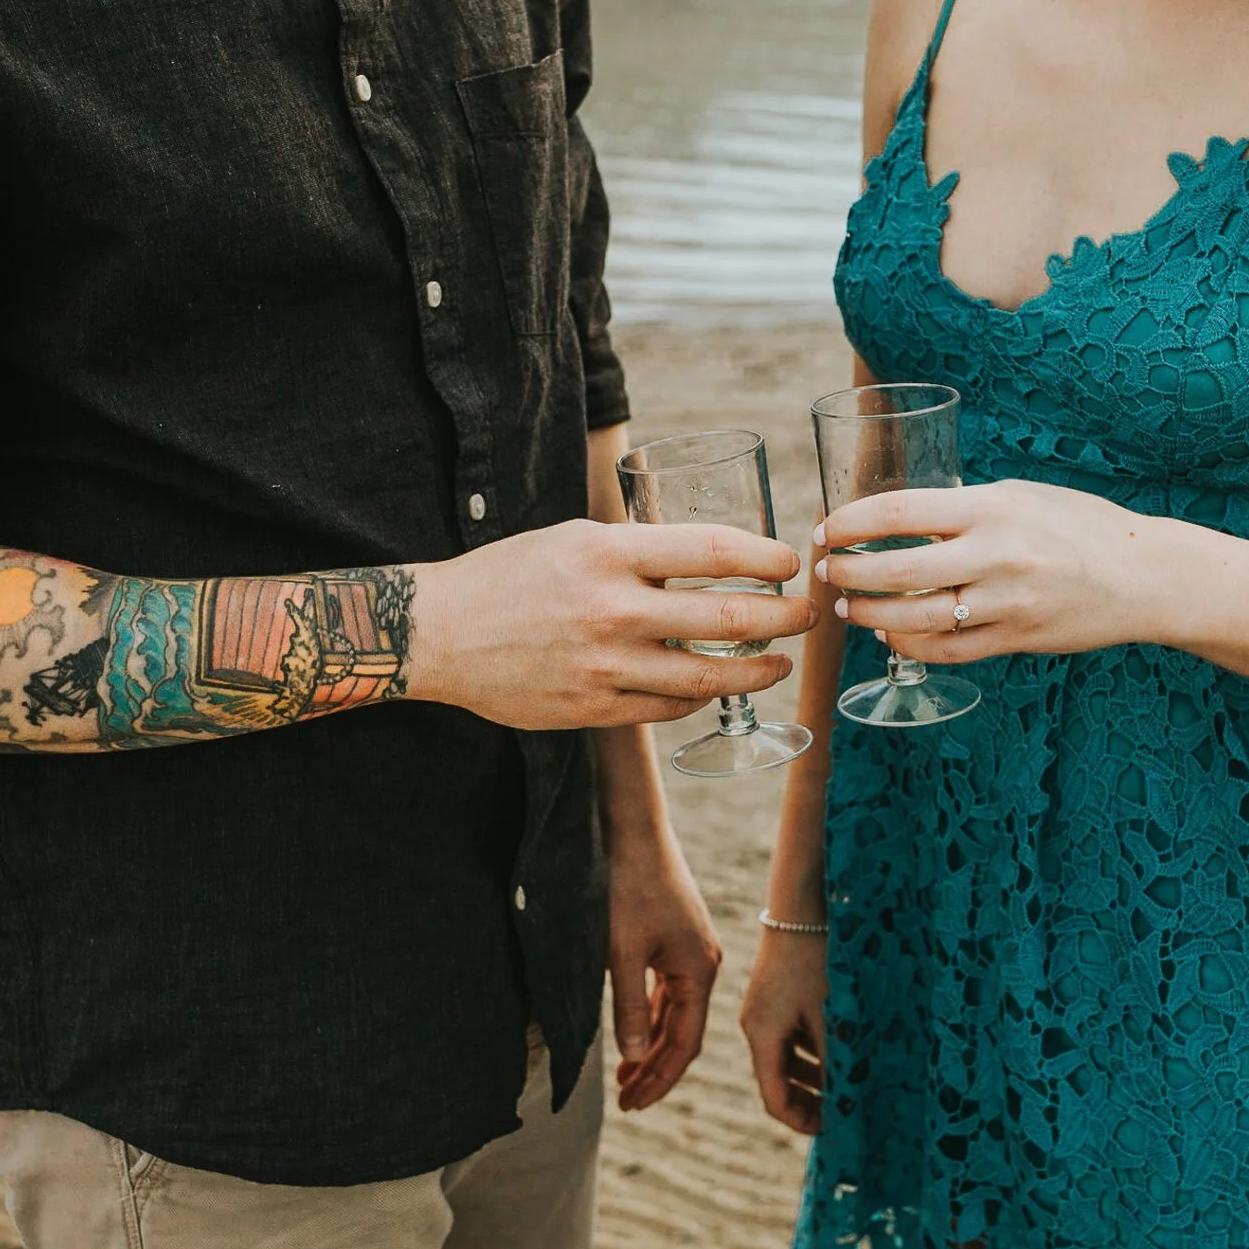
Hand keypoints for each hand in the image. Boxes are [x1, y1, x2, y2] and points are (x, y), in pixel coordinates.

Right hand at [406, 519, 816, 729]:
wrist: (440, 634)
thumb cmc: (510, 575)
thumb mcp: (574, 538)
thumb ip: (637, 549)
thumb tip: (708, 556)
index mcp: (608, 554)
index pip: (711, 550)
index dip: (764, 557)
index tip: (789, 563)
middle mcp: (612, 611)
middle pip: (727, 617)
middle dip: (783, 618)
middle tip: (808, 615)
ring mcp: (604, 667)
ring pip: (708, 677)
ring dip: (757, 670)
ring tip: (778, 663)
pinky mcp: (593, 710)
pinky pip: (668, 708)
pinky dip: (700, 698)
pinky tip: (713, 687)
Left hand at [606, 825, 721, 1111]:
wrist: (634, 828)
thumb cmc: (626, 886)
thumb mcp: (620, 953)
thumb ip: (627, 1007)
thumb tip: (634, 1058)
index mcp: (698, 972)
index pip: (685, 1044)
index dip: (660, 1079)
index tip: (634, 1105)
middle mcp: (702, 964)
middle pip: (682, 1032)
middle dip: (655, 1069)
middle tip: (627, 1102)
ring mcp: (691, 950)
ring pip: (674, 1012)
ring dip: (651, 1044)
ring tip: (626, 1076)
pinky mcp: (676, 936)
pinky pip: (666, 989)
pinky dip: (649, 1015)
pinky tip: (633, 1031)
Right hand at [739, 923, 828, 1134]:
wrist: (802, 905)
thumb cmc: (817, 960)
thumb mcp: (831, 1015)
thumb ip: (837, 1060)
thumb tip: (848, 1102)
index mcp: (762, 1035)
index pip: (774, 1098)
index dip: (801, 1120)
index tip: (832, 1130)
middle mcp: (757, 1026)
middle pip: (778, 1081)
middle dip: (809, 1102)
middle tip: (842, 1115)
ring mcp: (765, 1010)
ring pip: (786, 1059)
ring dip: (814, 1078)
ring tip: (847, 1087)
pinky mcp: (777, 995)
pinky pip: (791, 1036)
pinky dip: (813, 1051)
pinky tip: (840, 1051)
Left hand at [815, 482, 1171, 664]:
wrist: (1142, 575)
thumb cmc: (1078, 525)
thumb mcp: (1020, 497)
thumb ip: (963, 509)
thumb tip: (899, 520)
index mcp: (993, 507)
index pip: (900, 512)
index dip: (851, 523)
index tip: (826, 529)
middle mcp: (996, 555)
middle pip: (898, 570)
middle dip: (849, 572)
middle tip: (826, 570)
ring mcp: (1006, 603)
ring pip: (915, 618)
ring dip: (869, 615)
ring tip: (848, 608)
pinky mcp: (1015, 640)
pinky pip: (946, 650)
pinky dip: (910, 645)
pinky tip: (890, 635)